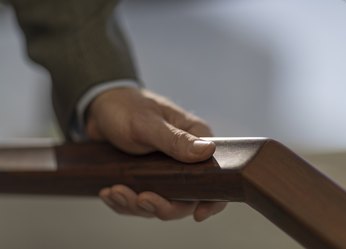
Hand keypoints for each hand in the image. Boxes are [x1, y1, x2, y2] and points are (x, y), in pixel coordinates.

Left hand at [85, 87, 226, 220]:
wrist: (100, 106)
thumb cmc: (127, 107)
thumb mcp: (148, 123)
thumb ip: (176, 139)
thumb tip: (208, 151)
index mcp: (195, 141)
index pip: (214, 176)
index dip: (211, 199)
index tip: (199, 215)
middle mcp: (183, 159)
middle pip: (186, 198)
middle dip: (163, 206)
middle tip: (141, 199)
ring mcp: (164, 172)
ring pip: (161, 203)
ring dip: (136, 204)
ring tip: (114, 192)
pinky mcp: (145, 178)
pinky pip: (139, 201)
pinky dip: (123, 202)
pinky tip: (108, 193)